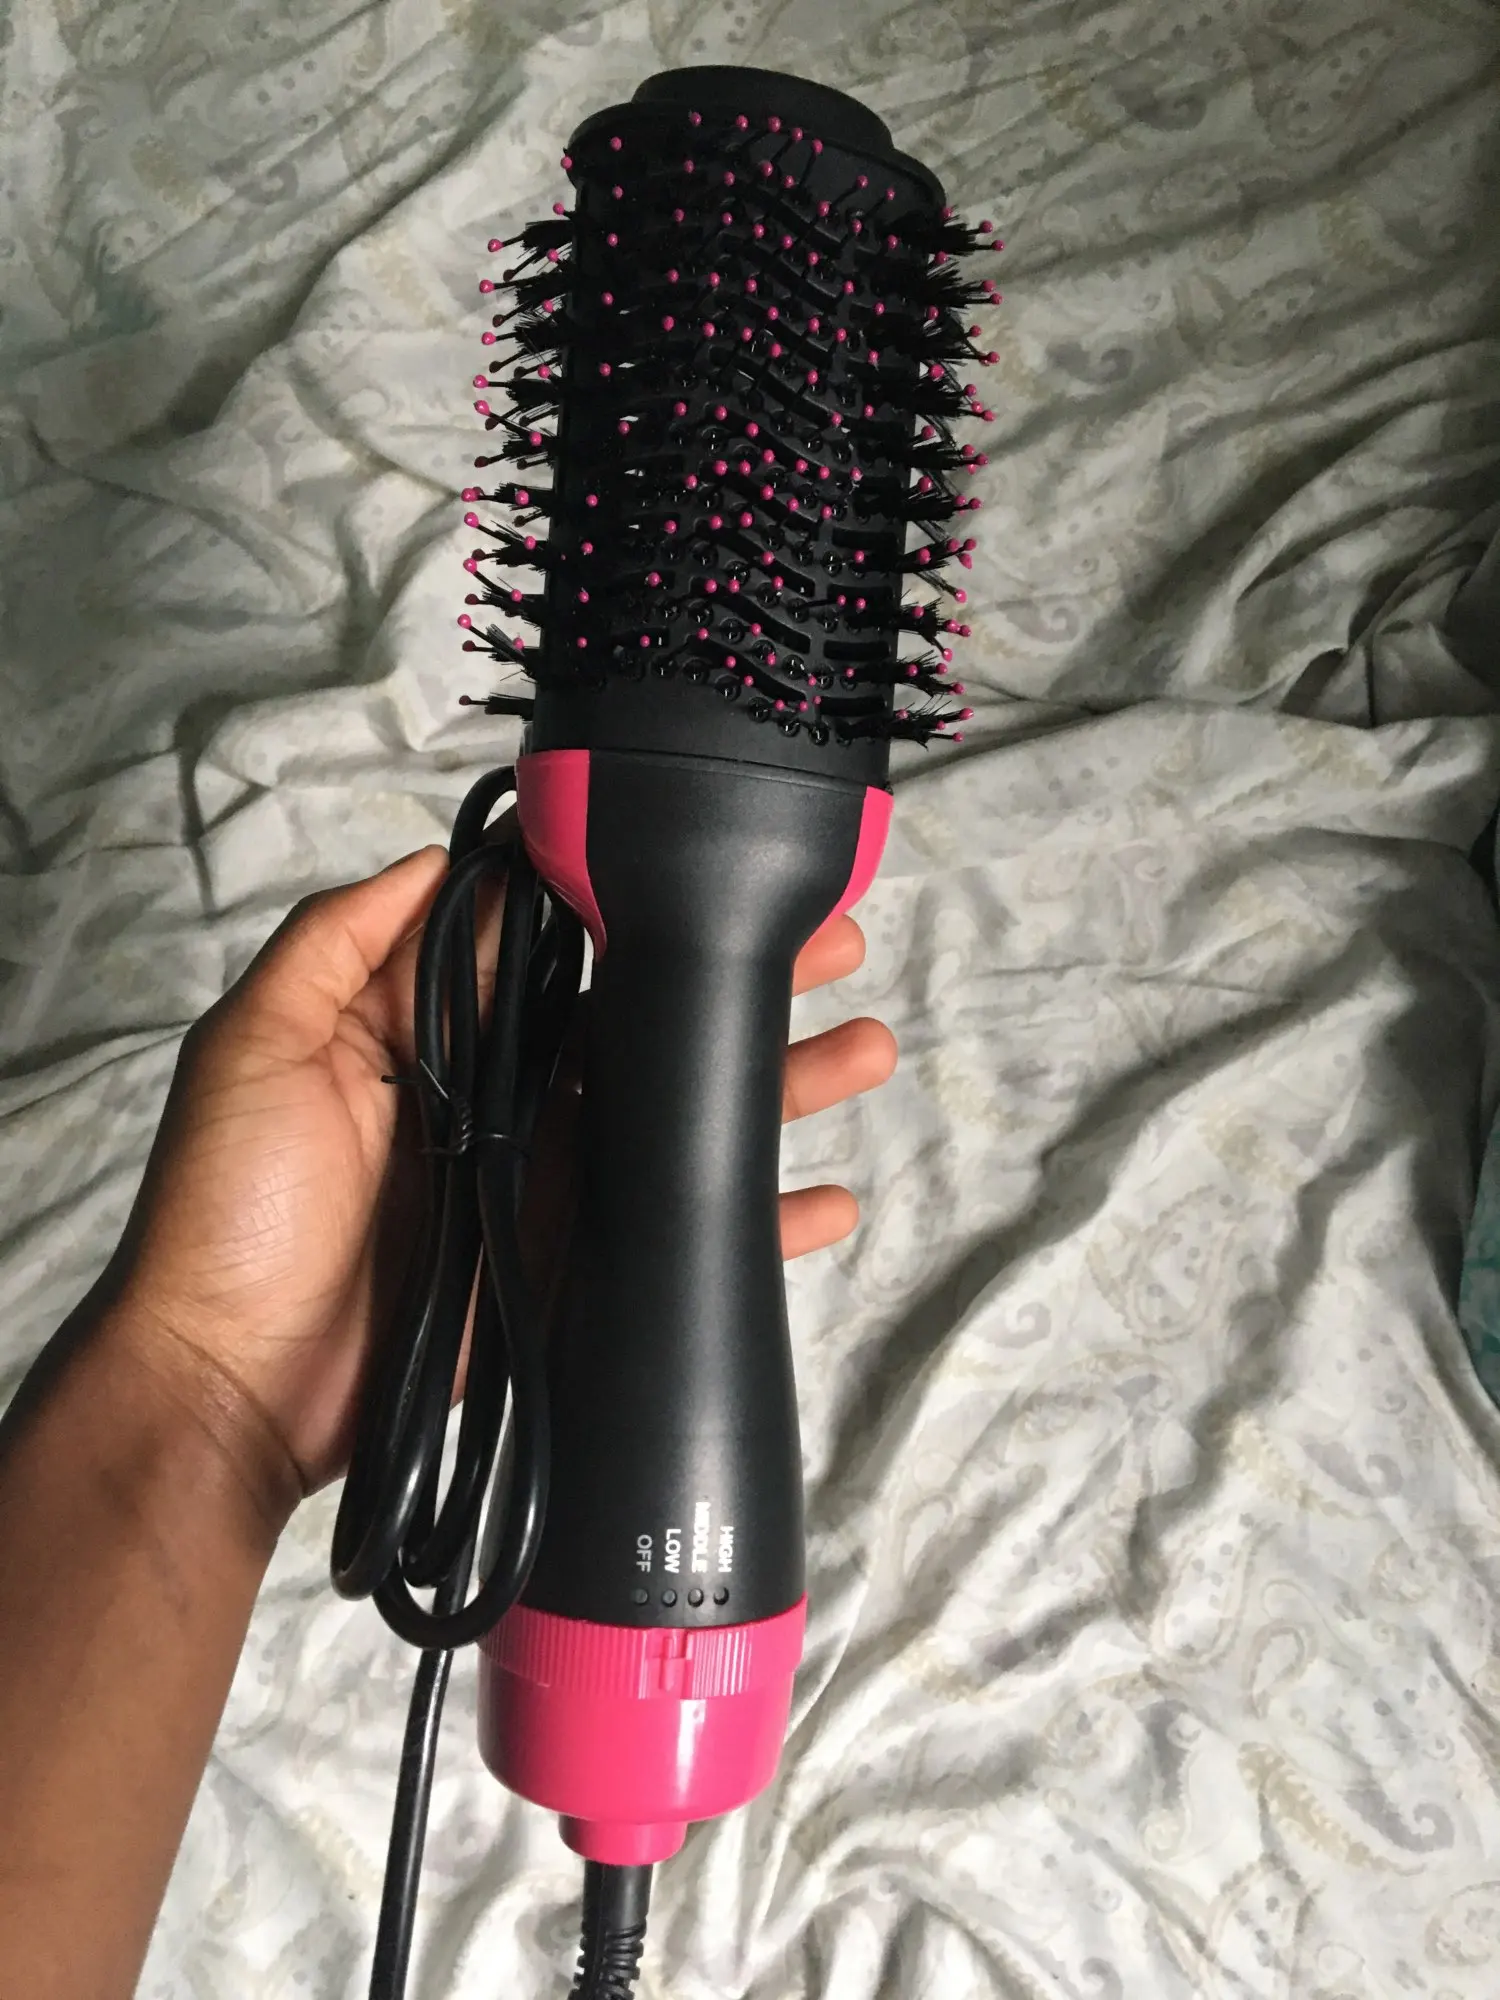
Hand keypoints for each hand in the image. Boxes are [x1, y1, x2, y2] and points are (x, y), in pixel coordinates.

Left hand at [103, 843, 896, 1511]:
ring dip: (778, 1084)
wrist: (234, 1392)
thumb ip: (337, 945)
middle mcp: (507, 1100)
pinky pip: (679, 1239)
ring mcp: (549, 1186)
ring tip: (867, 1046)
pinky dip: (759, 1223)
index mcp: (438, 1036)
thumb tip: (438, 855)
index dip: (635, 904)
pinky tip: (828, 1198)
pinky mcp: (575, 1271)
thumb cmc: (234, 1211)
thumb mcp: (254, 1050)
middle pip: (643, 1026)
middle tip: (836, 943)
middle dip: (740, 984)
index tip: (715, 862)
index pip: (556, 950)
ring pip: (682, 1120)